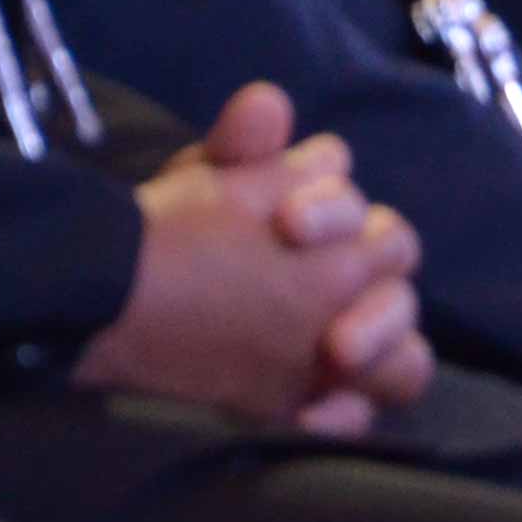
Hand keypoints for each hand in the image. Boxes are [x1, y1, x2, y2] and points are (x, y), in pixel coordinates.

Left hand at [77, 83, 430, 432]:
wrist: (115, 308)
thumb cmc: (173, 242)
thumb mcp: (198, 186)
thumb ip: (238, 145)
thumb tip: (267, 104)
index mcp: (332, 220)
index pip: (358, 202)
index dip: (333, 210)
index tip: (284, 222)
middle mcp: (352, 275)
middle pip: (396, 258)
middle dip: (367, 272)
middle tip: (326, 304)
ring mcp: (346, 338)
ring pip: (407, 341)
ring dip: (381, 337)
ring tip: (337, 355)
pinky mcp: (319, 394)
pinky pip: (368, 409)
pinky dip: (347, 415)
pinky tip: (307, 418)